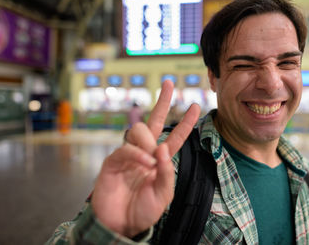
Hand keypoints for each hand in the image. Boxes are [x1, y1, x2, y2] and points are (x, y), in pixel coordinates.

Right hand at [91, 80, 200, 237]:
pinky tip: (143, 164)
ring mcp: (129, 155)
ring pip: (138, 132)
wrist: (121, 225)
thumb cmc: (143, 211)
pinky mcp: (113, 161)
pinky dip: (136, 155)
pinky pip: (125, 149)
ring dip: (147, 143)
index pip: (174, 137)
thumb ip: (166, 172)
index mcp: (160, 160)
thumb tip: (162, 148)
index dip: (185, 123)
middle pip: (153, 121)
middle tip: (169, 83)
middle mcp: (145, 153)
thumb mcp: (164, 195)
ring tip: (150, 162)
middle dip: (162, 101)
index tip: (195, 106)